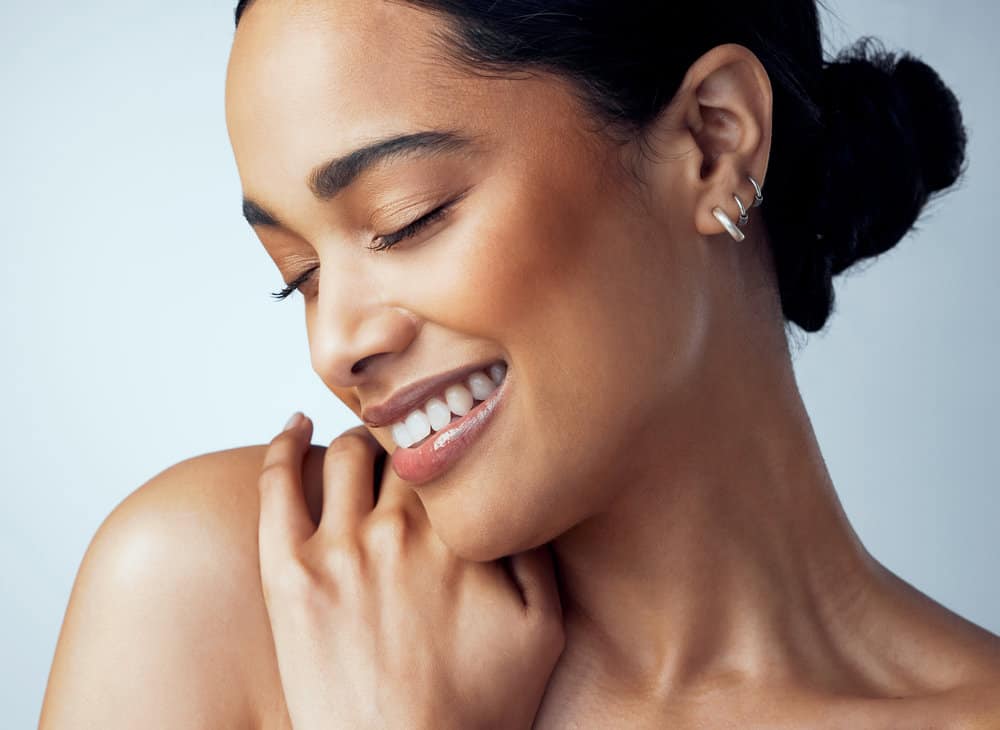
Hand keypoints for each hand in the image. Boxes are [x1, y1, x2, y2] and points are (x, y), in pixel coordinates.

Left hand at [257, 413, 565, 729]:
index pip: (457, 456)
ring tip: (362, 440)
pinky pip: (275, 484)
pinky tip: (292, 428)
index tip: (454, 443)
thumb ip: (536, 553)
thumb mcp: (542, 630)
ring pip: (345, 454)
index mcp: (461, 536)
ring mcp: (339, 548)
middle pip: (402, 448)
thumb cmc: (474, 710)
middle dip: (410, 439)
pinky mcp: (288, 575)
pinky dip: (281, 445)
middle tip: (409, 442)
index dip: (457, 444)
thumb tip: (521, 496)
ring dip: (358, 438)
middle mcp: (401, 529)